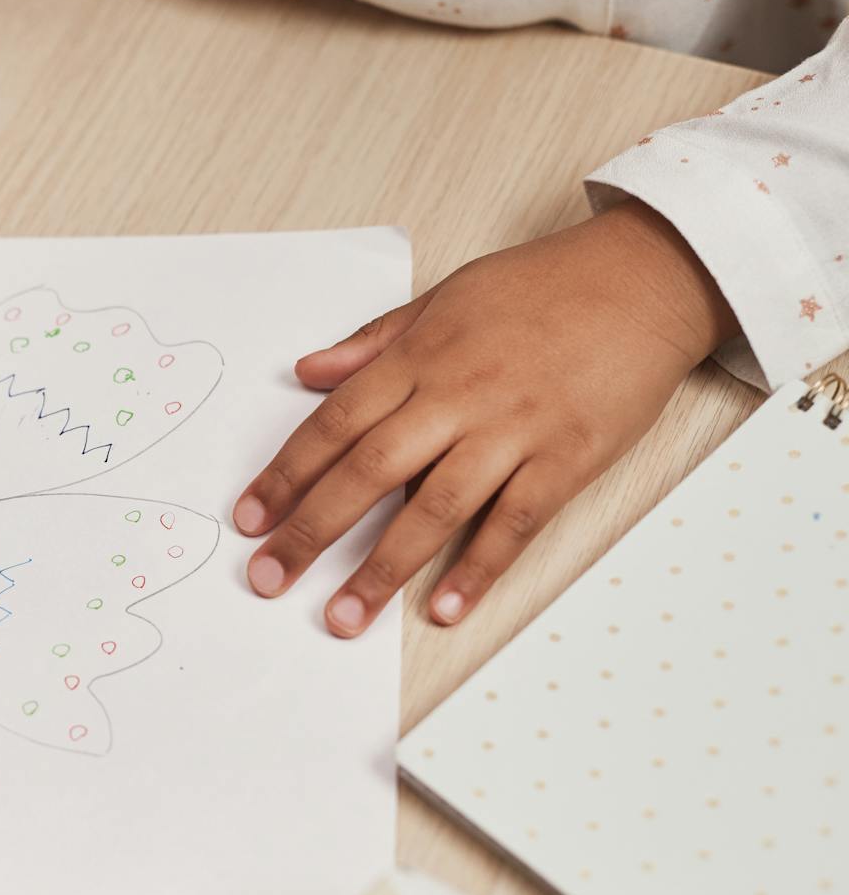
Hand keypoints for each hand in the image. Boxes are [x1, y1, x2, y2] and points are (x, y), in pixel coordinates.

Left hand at [234, 200, 737, 636]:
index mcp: (420, 358)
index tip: (249, 518)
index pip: (334, 424)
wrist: (645, 277)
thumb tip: (306, 371)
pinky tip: (442, 609)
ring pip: (434, 508)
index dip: (286, 474)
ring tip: (343, 617)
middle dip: (311, 531)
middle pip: (368, 472)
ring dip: (383, 568)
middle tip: (267, 579)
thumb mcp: (445, 297)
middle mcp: (458, 397)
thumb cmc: (542, 287)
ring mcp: (514, 431)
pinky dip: (478, 568)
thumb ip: (373, 343)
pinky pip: (515, 523)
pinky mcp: (567, 459)